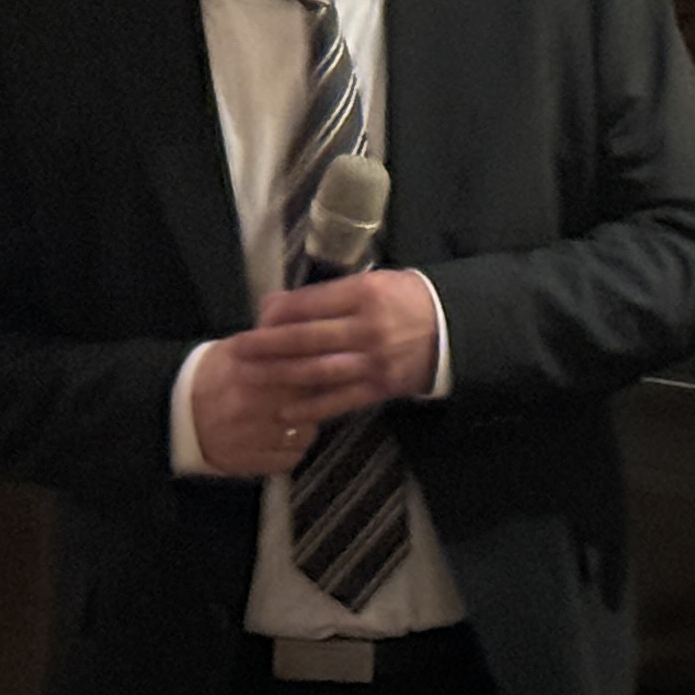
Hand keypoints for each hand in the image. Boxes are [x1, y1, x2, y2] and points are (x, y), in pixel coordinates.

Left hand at [192, 273, 442, 476]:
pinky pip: (341, 400)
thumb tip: (278, 305)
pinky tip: (287, 412)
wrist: (455, 329)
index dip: (278, 313)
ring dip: (281, 375)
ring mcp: (374, 361)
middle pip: (307, 338)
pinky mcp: (381, 387)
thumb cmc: (409, 301)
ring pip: (318, 371)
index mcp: (365, 295)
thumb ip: (328, 294)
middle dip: (268, 345)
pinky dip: (312, 407)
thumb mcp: (375, 282)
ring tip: (251, 378)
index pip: (310, 304)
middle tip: (239, 349)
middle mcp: (367, 328)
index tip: (257, 319)